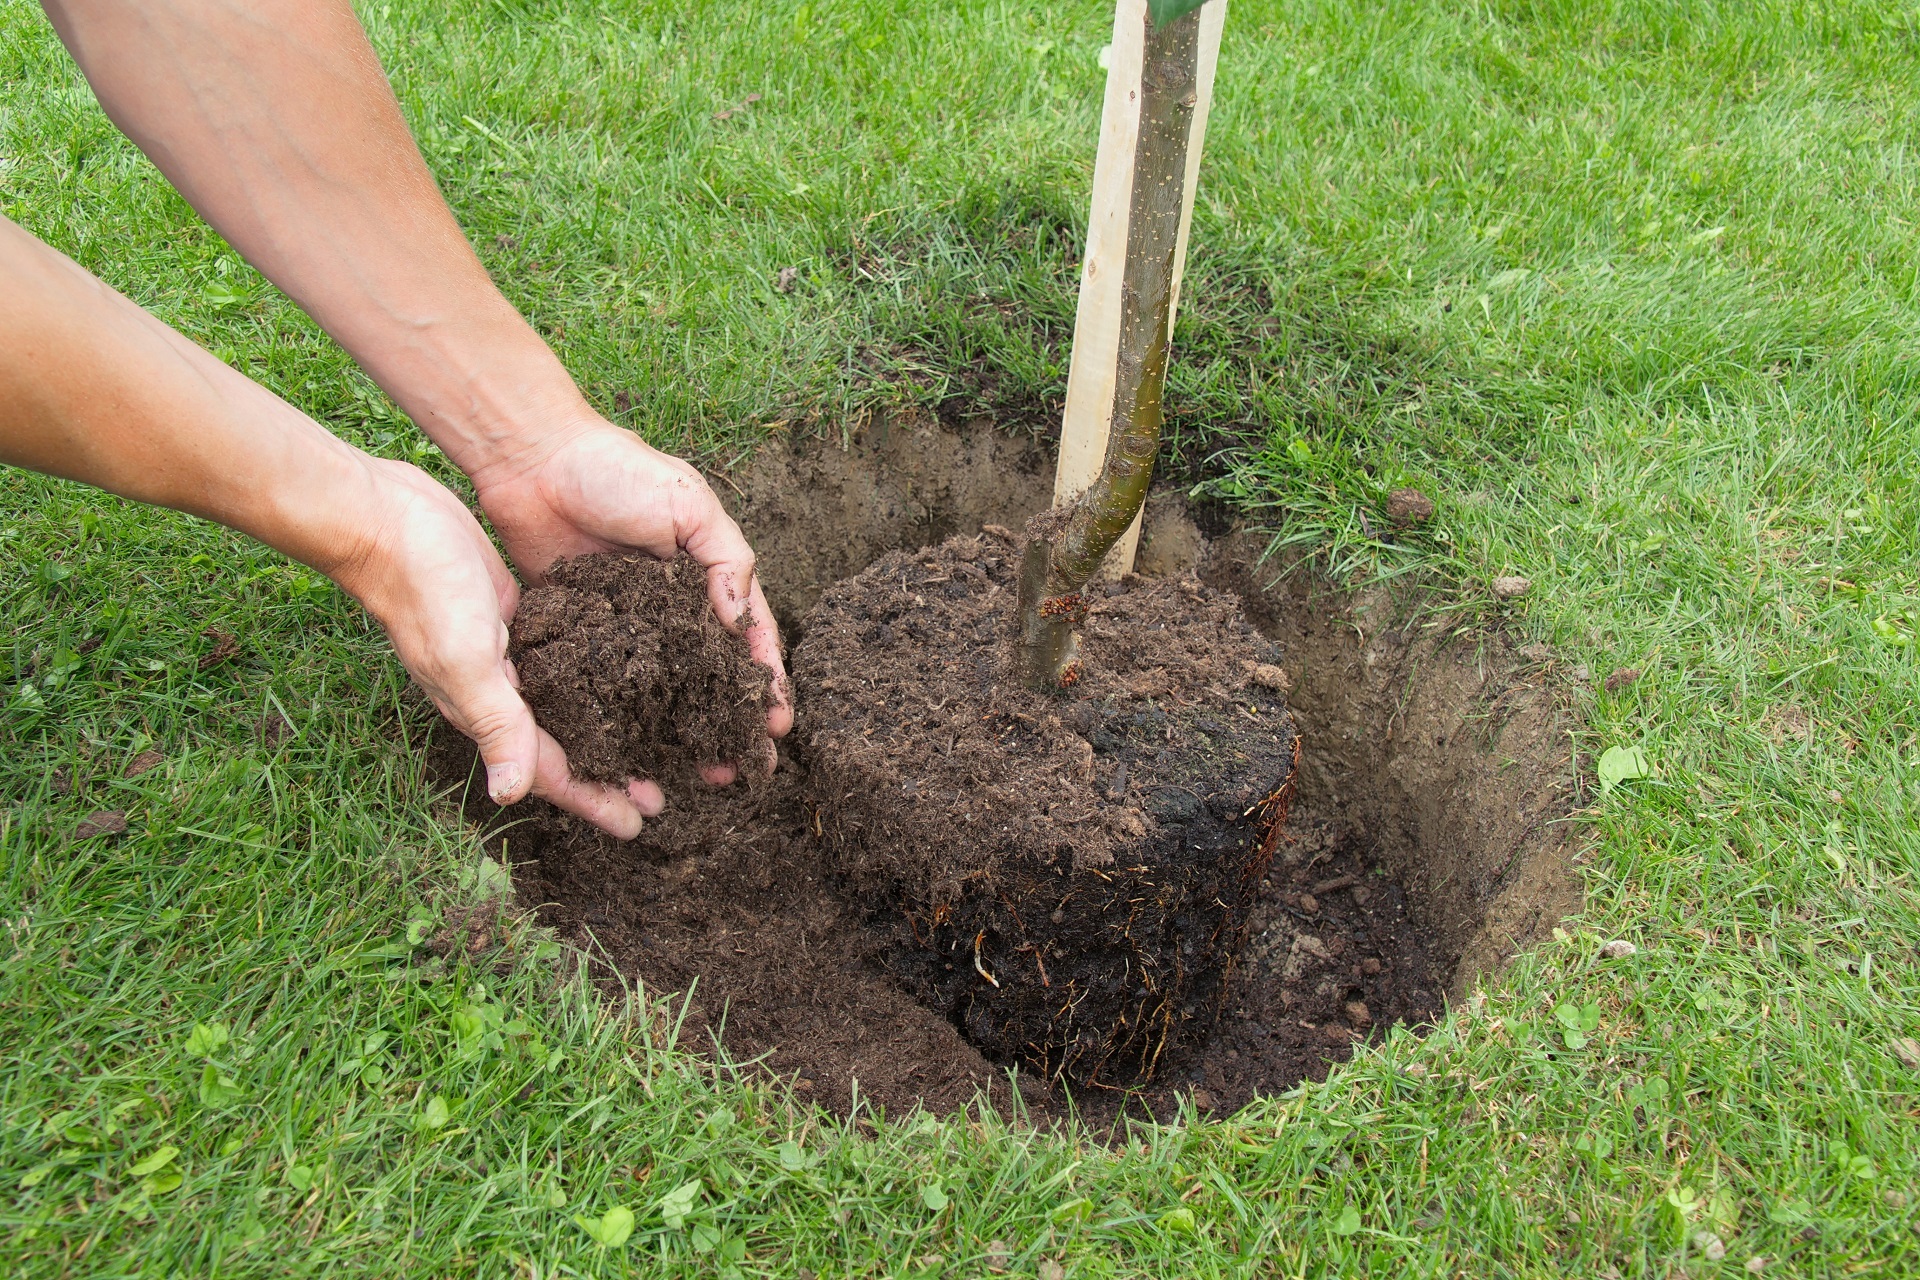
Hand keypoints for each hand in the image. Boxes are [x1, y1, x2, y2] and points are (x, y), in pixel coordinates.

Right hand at [333, 459, 661, 837]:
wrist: (386, 519)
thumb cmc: (423, 590)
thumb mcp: (465, 660)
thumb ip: (495, 723)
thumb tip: (509, 797)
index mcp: (486, 711)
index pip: (549, 772)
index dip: (593, 800)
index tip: (637, 826)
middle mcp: (498, 693)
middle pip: (564, 747)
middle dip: (609, 773)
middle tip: (660, 793)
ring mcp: (506, 657)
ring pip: (565, 707)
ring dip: (606, 729)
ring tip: (649, 742)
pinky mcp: (514, 619)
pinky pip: (560, 662)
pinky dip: (591, 678)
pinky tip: (622, 674)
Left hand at [467, 415, 791, 783]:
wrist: (531, 457)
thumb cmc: (616, 470)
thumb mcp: (689, 504)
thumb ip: (724, 560)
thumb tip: (742, 622)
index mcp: (705, 575)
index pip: (747, 637)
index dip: (765, 681)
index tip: (776, 725)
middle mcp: (670, 608)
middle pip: (707, 677)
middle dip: (727, 722)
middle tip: (742, 769)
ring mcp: (624, 625)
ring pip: (659, 691)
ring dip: (678, 732)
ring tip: (694, 774)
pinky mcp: (577, 633)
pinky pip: (602, 683)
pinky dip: (618, 717)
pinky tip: (629, 751)